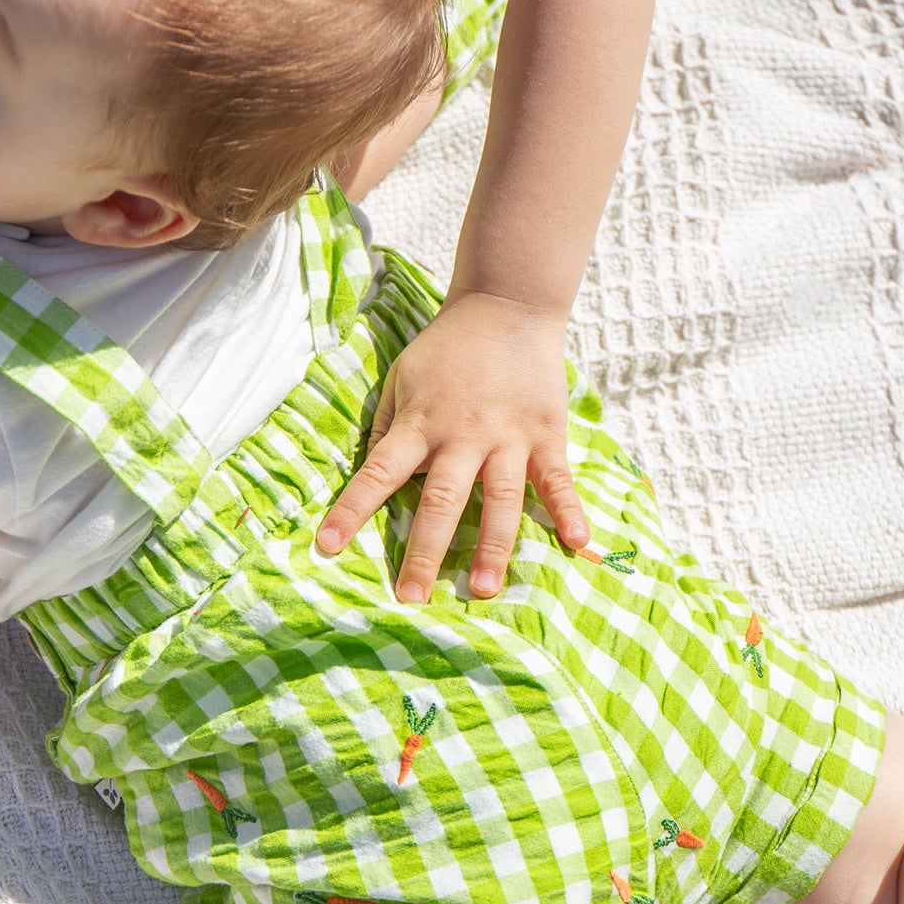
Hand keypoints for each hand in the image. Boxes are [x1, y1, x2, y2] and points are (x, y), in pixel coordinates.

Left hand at [317, 291, 588, 602]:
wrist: (506, 305)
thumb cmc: (446, 350)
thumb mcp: (402, 380)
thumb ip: (387, 428)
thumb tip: (370, 474)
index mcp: (420, 425)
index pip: (378, 474)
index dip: (352, 511)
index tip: (327, 546)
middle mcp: (463, 436)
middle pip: (442, 501)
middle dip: (425, 552)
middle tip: (411, 598)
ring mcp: (508, 437)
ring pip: (500, 500)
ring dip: (492, 548)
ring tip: (483, 590)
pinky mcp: (546, 434)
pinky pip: (558, 479)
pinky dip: (569, 510)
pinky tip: (576, 543)